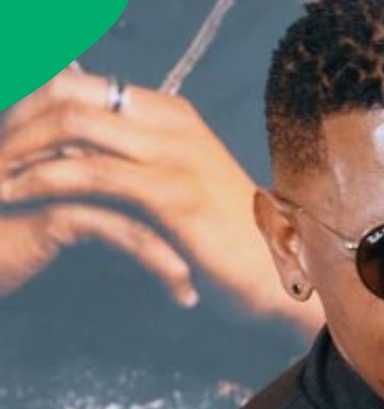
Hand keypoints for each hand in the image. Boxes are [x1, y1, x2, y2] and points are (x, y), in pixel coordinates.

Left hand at [0, 67, 322, 332]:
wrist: (283, 275)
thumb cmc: (229, 242)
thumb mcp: (179, 188)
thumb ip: (134, 165)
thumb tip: (72, 155)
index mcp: (171, 114)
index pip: (79, 84)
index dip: (28, 107)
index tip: (3, 143)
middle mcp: (172, 121)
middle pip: (67, 95)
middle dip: (15, 127)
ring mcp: (175, 153)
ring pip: (71, 127)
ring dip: (18, 154)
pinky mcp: (172, 193)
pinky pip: (91, 173)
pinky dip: (43, 182)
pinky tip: (19, 199)